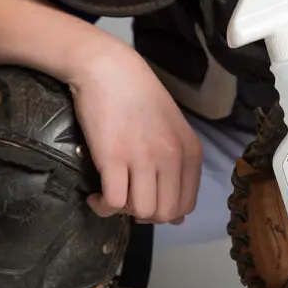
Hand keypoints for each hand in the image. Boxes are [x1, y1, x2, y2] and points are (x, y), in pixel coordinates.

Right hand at [67, 43, 202, 223]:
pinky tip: (97, 195)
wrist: (109, 69)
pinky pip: (114, 202)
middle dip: (145, 215)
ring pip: (141, 211)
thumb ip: (178, 168)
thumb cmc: (140, 97)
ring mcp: (143, 157)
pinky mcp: (113, 158)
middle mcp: (172, 157)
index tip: (147, 199)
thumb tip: (178, 218)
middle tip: (128, 200)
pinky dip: (103, 206)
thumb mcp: (172, 129)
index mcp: (191, 151)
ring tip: (112, 195)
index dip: (165, 212)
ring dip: (123, 211)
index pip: (186, 204)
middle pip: (165, 214)